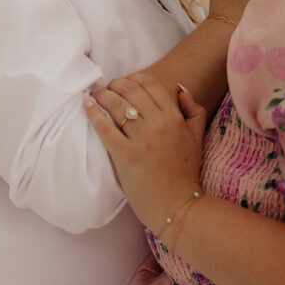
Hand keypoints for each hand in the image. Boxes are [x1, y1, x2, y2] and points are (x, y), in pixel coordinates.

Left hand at [85, 72, 205, 233]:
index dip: (134, 78)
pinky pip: (105, 128)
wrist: (177, 206)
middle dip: (116, 84)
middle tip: (107, 87)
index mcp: (174, 117)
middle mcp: (158, 124)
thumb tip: (180, 87)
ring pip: (117, 105)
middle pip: (131, 91)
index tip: (124, 81)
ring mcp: (140, 140)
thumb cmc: (186, 172)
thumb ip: (193, 109)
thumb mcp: (197, 136)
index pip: (150, 84)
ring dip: (103, 95)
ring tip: (96, 95)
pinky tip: (87, 105)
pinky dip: (93, 114)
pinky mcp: (125, 155)